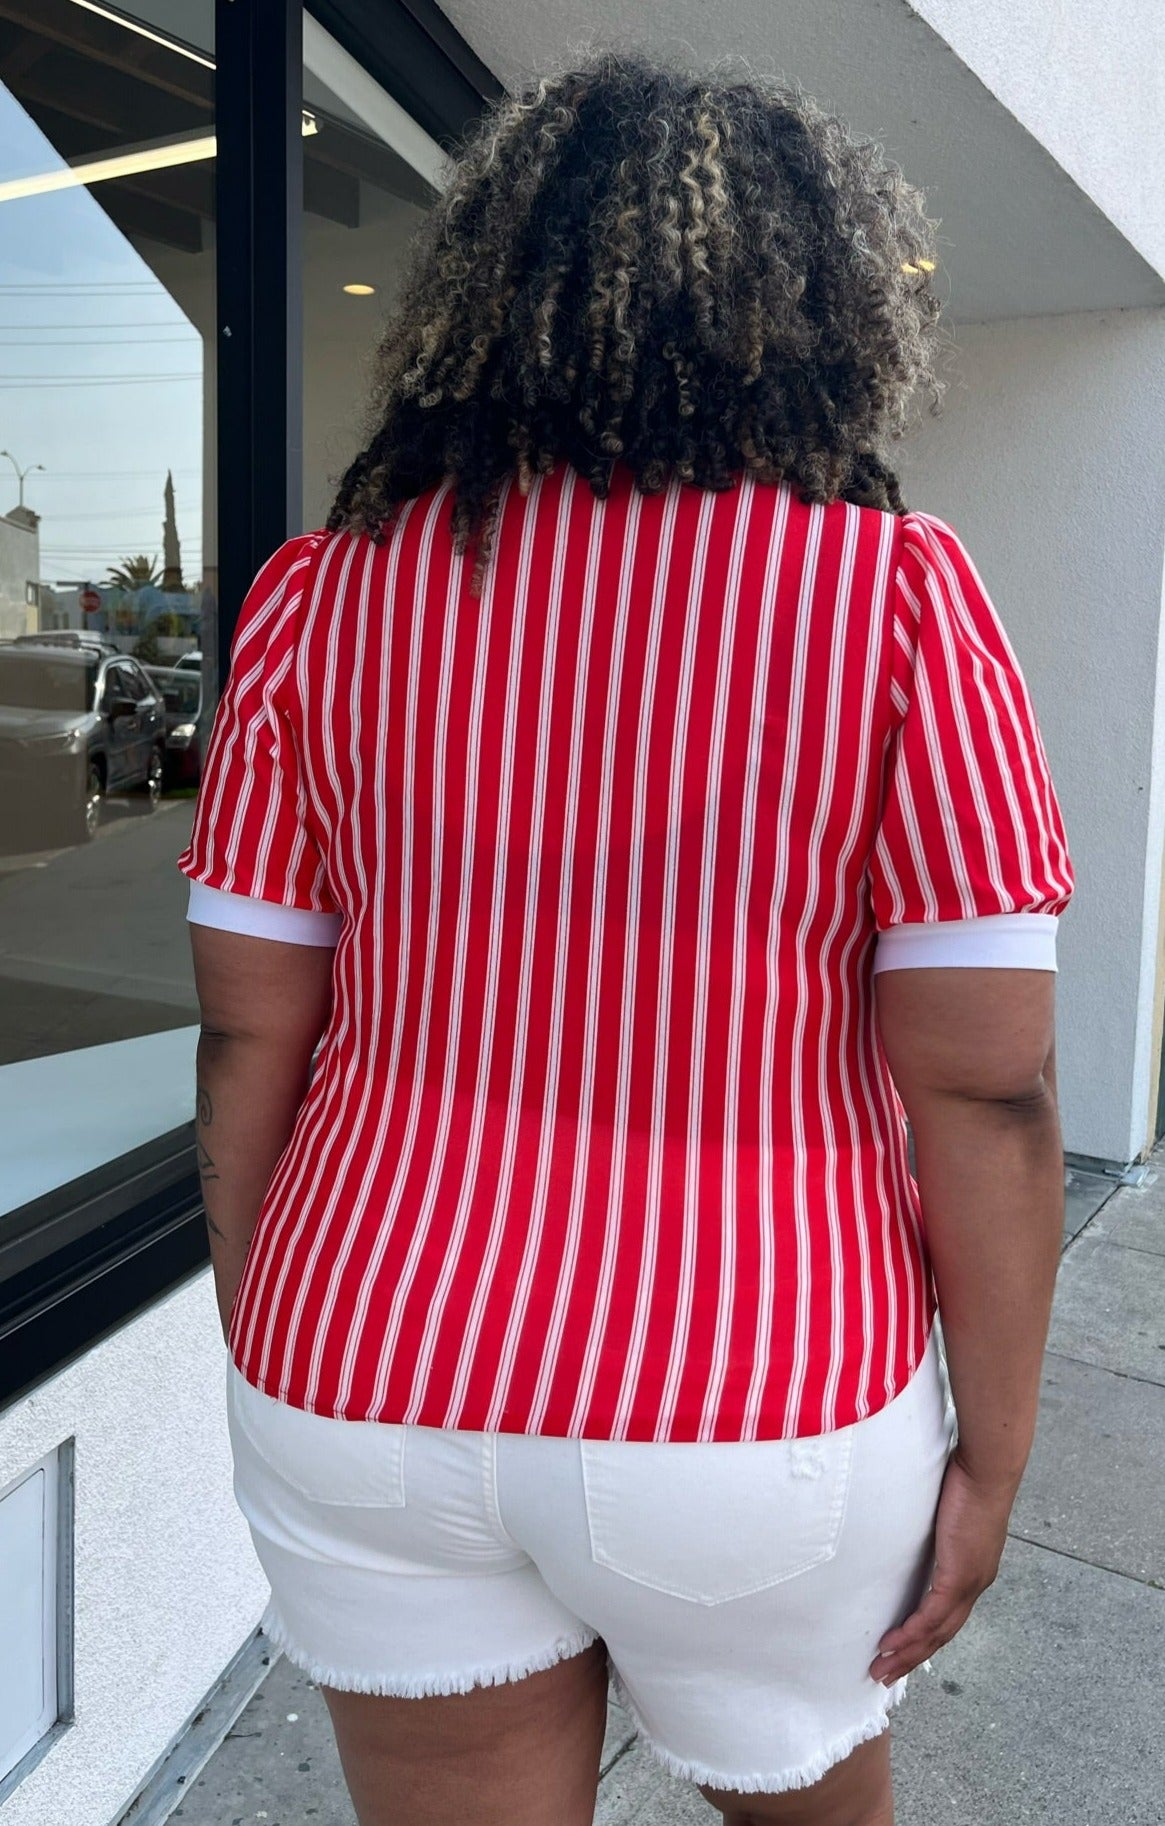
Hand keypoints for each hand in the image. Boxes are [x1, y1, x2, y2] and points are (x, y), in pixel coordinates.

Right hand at [868, 1449, 1014, 1683]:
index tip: (902, 1650)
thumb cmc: (966, 1478)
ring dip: (907, 1654)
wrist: (986, 1469)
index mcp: (975, 1570)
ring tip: (882, 1668)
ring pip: (937, 1633)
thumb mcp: (947, 1509)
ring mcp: (969, 1582)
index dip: (925, 1636)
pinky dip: (911, 1634)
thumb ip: (935, 1523)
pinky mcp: (958, 1575)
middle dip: (912, 1657)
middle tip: (885, 1673)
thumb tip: (913, 1519)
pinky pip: (931, 1615)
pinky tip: (893, 1644)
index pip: (949, 1614)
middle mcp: (975, 1583)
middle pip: (943, 1634)